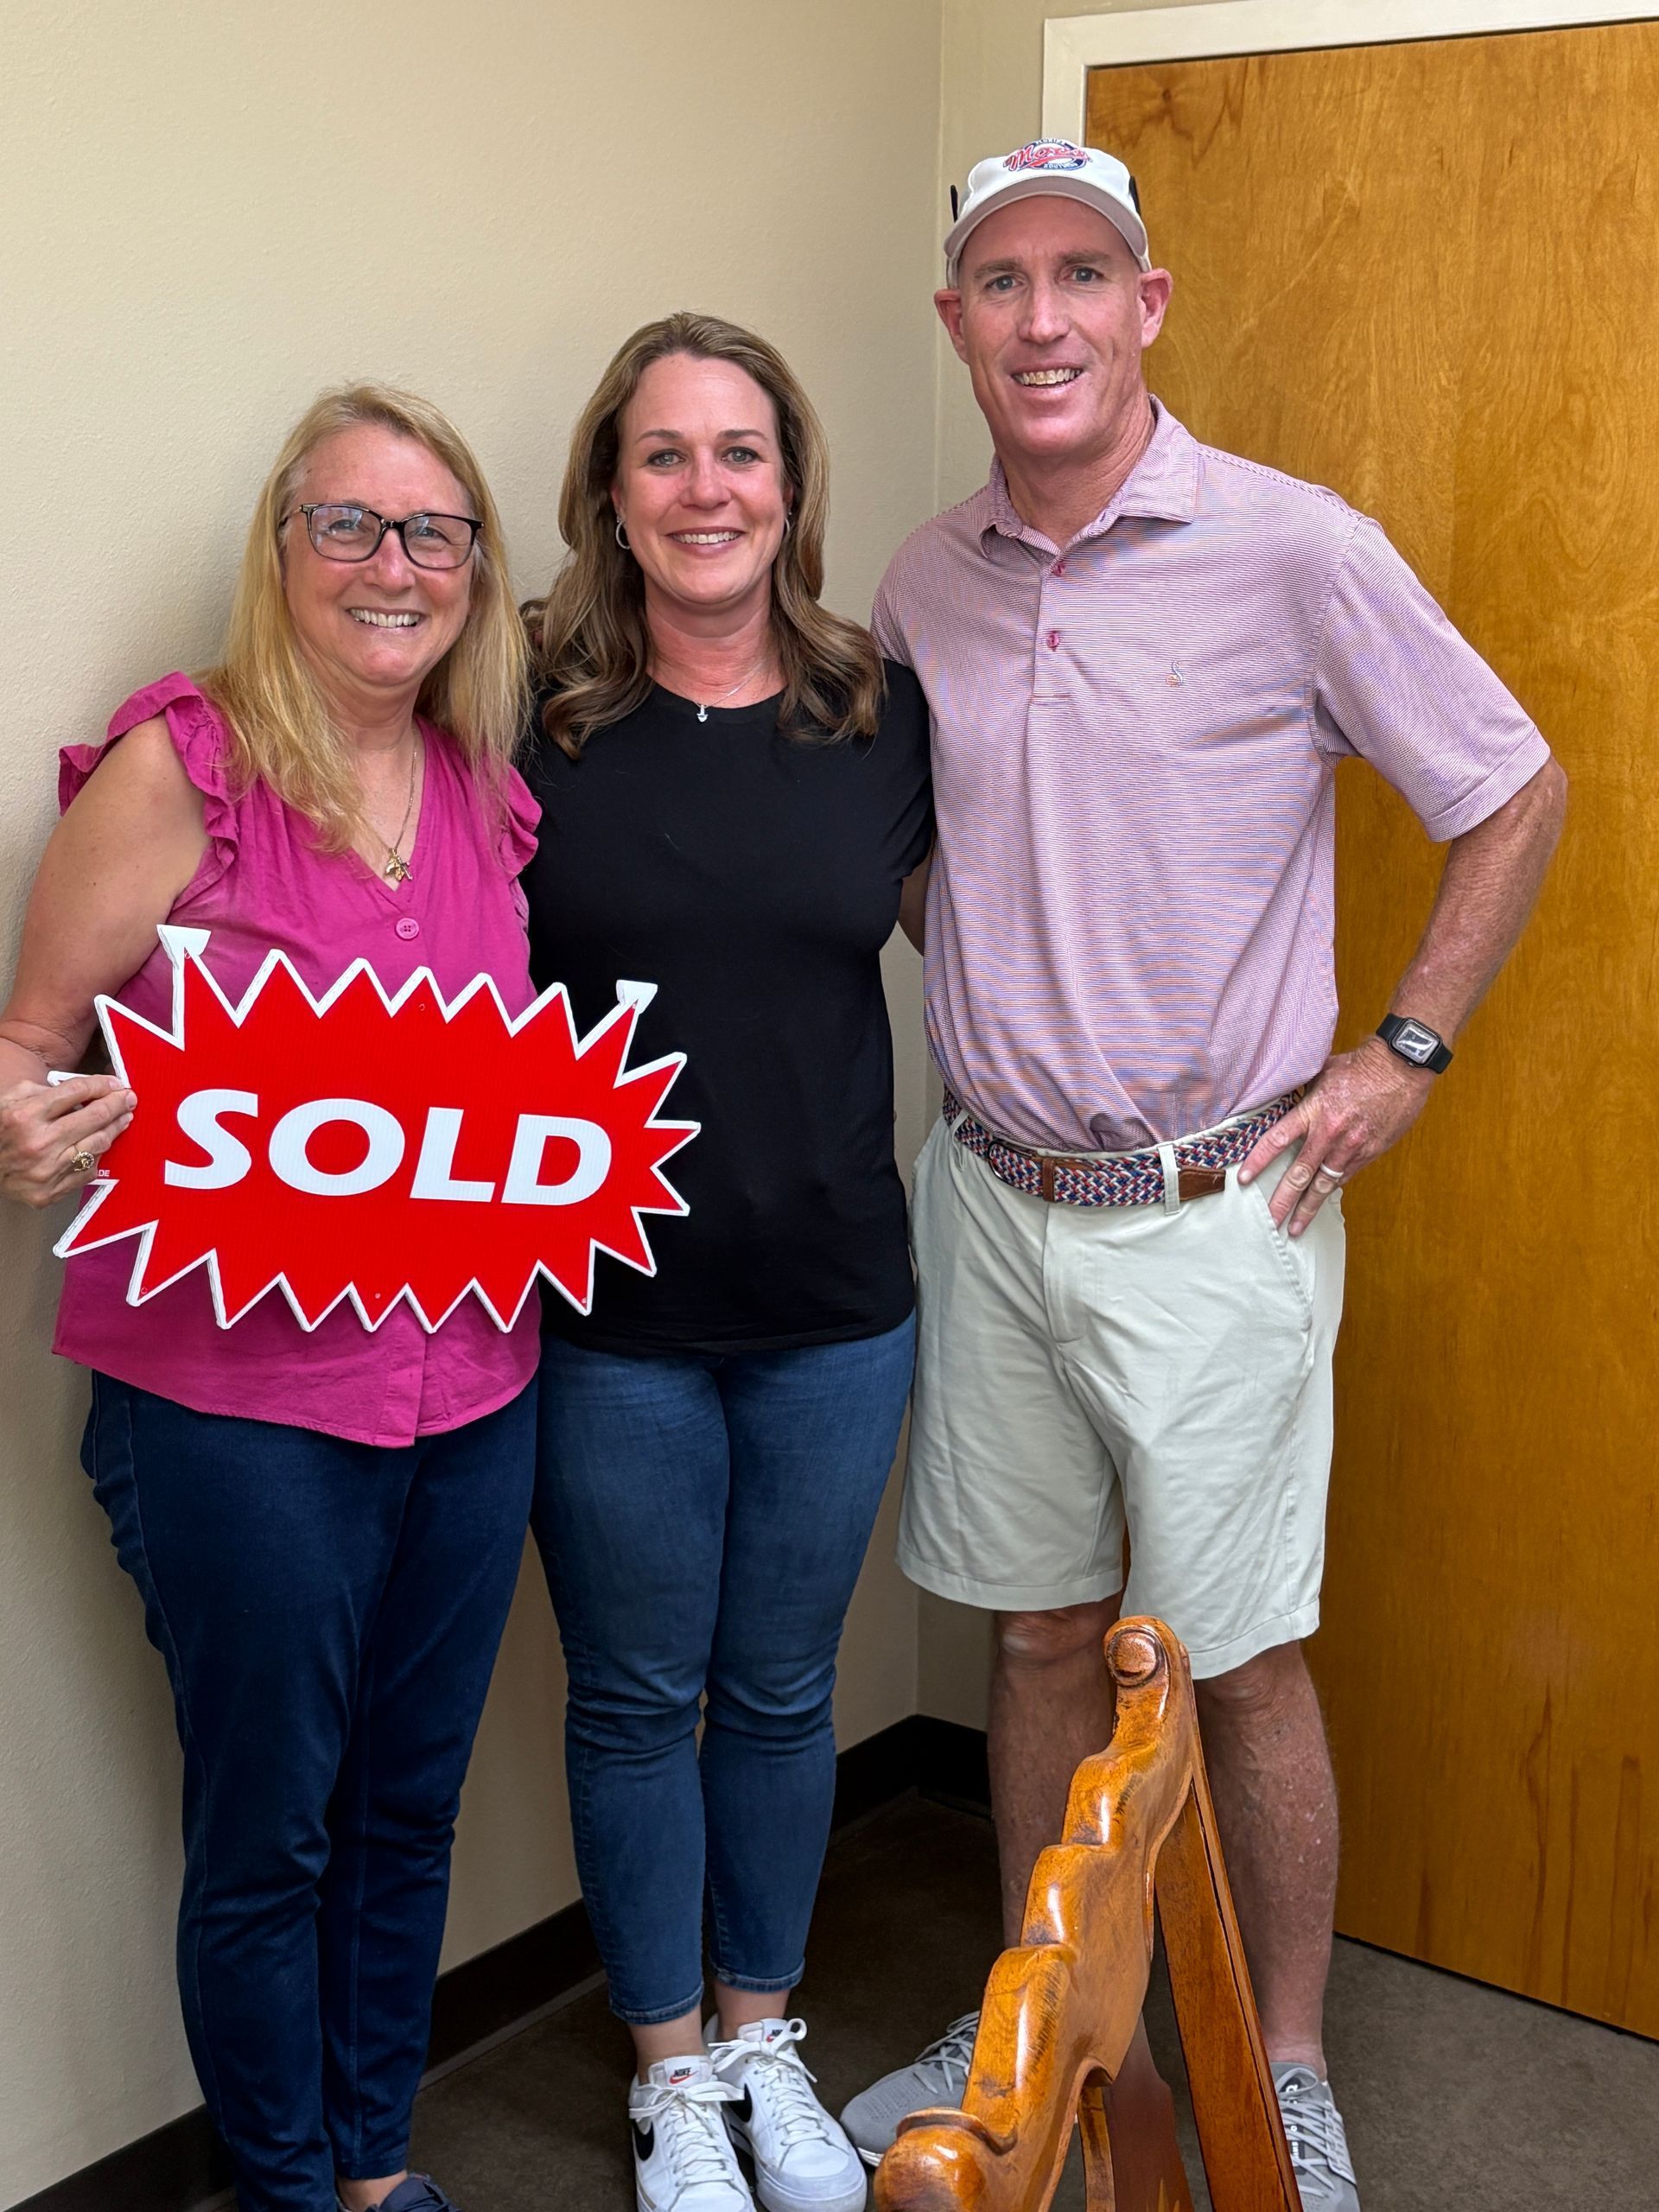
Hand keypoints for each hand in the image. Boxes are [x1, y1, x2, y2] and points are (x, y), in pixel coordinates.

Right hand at [0, 1073, 134, 1208]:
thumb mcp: (12, 1099)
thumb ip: (46, 1091)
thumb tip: (85, 1090)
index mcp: (25, 1116)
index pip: (76, 1092)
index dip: (101, 1085)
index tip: (115, 1083)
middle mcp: (38, 1143)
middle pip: (94, 1117)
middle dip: (117, 1104)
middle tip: (129, 1098)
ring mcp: (46, 1171)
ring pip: (97, 1145)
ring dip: (115, 1128)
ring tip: (123, 1118)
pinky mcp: (50, 1192)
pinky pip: (87, 1170)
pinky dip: (97, 1153)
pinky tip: (101, 1143)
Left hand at [1238, 1037, 1434, 1235]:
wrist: (1402, 1068)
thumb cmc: (1361, 1066)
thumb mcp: (1322, 1073)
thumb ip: (1302, 1095)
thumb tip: (1283, 1103)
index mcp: (1314, 1111)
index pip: (1277, 1140)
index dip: (1258, 1161)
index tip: (1244, 1179)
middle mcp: (1330, 1134)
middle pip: (1299, 1174)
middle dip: (1282, 1201)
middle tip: (1269, 1222)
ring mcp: (1351, 1147)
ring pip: (1324, 1184)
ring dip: (1308, 1208)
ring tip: (1295, 1228)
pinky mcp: (1370, 1153)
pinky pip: (1346, 1176)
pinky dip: (1331, 1189)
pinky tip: (1321, 1201)